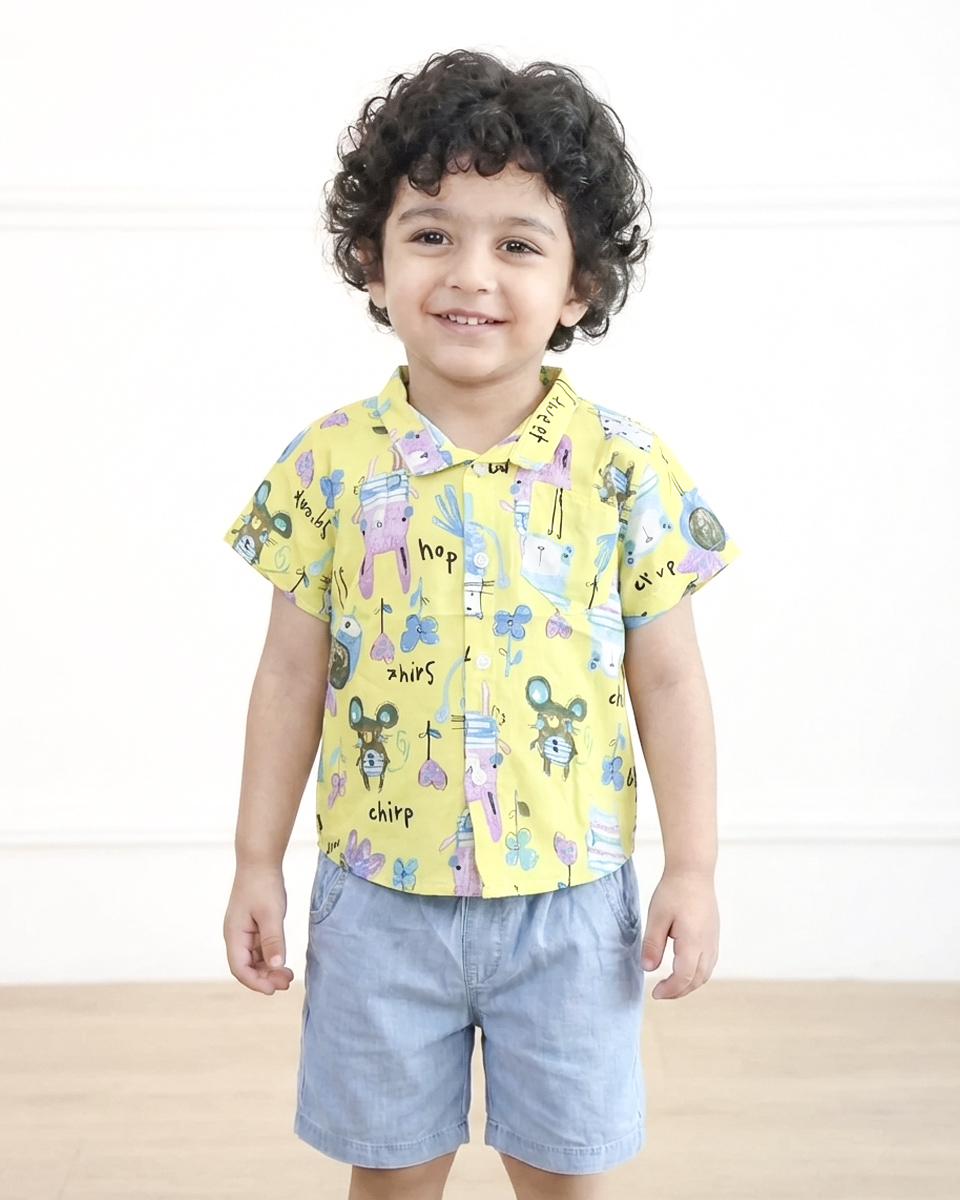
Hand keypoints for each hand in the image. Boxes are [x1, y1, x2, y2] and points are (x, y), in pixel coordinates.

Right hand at [223, 865, 295, 994]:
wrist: (259, 860)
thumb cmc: (263, 885)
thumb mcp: (271, 914)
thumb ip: (273, 940)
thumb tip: (277, 966)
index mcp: (234, 934)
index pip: (240, 969)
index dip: (256, 982)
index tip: (274, 990)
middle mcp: (235, 936)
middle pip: (246, 967)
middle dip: (264, 978)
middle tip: (287, 983)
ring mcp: (243, 931)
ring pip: (253, 959)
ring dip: (268, 969)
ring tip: (288, 976)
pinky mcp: (252, 926)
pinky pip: (258, 949)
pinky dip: (270, 957)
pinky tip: (283, 961)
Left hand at [640, 868, 718, 998]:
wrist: (693, 871)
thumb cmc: (673, 891)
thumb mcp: (656, 916)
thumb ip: (652, 944)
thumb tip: (648, 969)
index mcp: (693, 941)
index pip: (684, 977)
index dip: (670, 989)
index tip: (655, 993)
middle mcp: (707, 944)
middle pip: (697, 979)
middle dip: (679, 991)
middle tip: (661, 993)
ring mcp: (713, 939)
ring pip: (706, 973)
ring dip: (689, 984)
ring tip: (671, 985)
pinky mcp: (714, 934)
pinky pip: (710, 962)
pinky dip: (697, 973)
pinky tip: (684, 969)